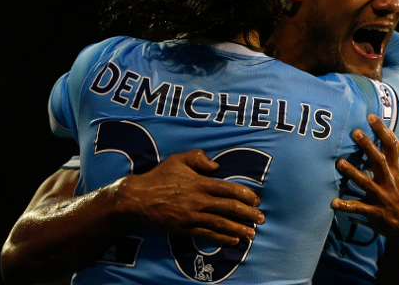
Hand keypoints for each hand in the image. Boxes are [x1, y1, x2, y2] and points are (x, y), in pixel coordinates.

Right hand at [114, 149, 264, 244]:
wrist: (137, 198)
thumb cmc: (159, 176)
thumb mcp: (177, 159)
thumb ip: (198, 157)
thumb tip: (216, 165)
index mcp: (199, 182)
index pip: (228, 189)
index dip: (245, 195)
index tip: (256, 200)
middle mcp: (198, 200)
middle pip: (229, 208)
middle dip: (248, 214)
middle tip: (261, 218)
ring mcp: (192, 216)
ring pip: (221, 223)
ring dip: (239, 228)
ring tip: (252, 233)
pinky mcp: (185, 228)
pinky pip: (207, 234)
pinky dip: (222, 237)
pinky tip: (234, 240)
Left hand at [331, 115, 398, 241]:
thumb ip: (397, 156)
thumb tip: (390, 132)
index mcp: (397, 171)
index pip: (393, 146)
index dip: (383, 131)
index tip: (371, 117)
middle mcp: (391, 181)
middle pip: (380, 160)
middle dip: (368, 146)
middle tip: (355, 132)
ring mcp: (383, 197)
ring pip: (367, 183)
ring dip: (353, 173)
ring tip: (339, 163)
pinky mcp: (376, 212)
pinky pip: (359, 209)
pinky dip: (346, 206)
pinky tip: (333, 203)